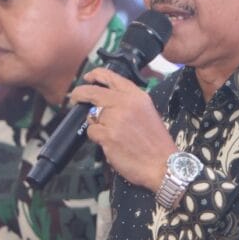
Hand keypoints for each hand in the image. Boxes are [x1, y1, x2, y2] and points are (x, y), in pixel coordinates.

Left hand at [69, 68, 177, 192]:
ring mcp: (115, 119)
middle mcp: (125, 103)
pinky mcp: (107, 135)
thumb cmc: (156, 142)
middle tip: (75, 98)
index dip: (95, 75)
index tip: (88, 78)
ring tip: (111, 133)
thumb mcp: (147, 111)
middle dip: (79, 94)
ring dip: (96, 124)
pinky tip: (111, 143)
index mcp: (136, 95)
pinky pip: (91, 132)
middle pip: (92, 92)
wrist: (162, 164)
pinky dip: (97, 138)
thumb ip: (127, 102)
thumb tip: (105, 100)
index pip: (110, 77)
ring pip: (91, 115)